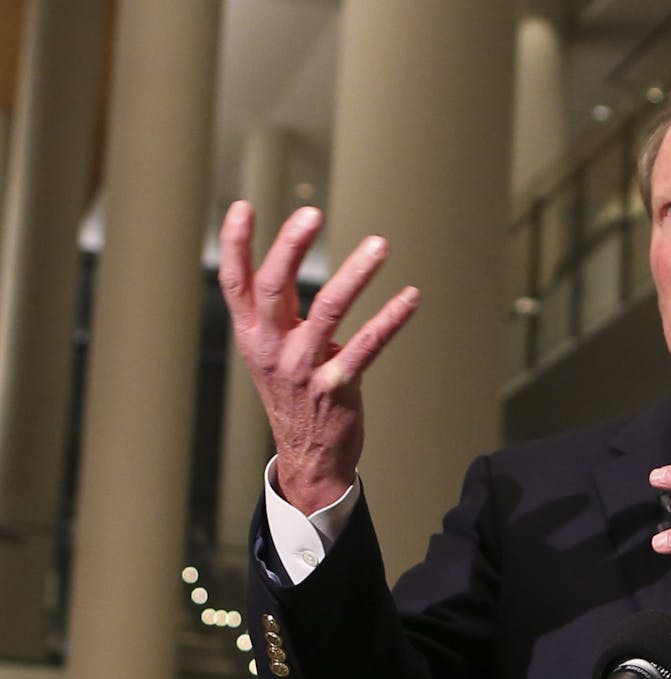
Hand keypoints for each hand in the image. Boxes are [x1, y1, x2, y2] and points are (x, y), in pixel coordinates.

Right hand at [217, 201, 420, 513]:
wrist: (308, 454)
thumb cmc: (294, 392)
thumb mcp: (272, 350)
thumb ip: (277, 310)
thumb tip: (286, 258)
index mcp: (252, 334)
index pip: (235, 282)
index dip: (235, 244)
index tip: (244, 206)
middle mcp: (272, 348)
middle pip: (274, 286)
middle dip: (291, 247)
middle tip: (312, 214)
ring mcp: (303, 368)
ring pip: (329, 310)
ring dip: (357, 274)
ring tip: (380, 245)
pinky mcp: (337, 386)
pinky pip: (368, 345)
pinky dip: (391, 318)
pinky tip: (410, 296)